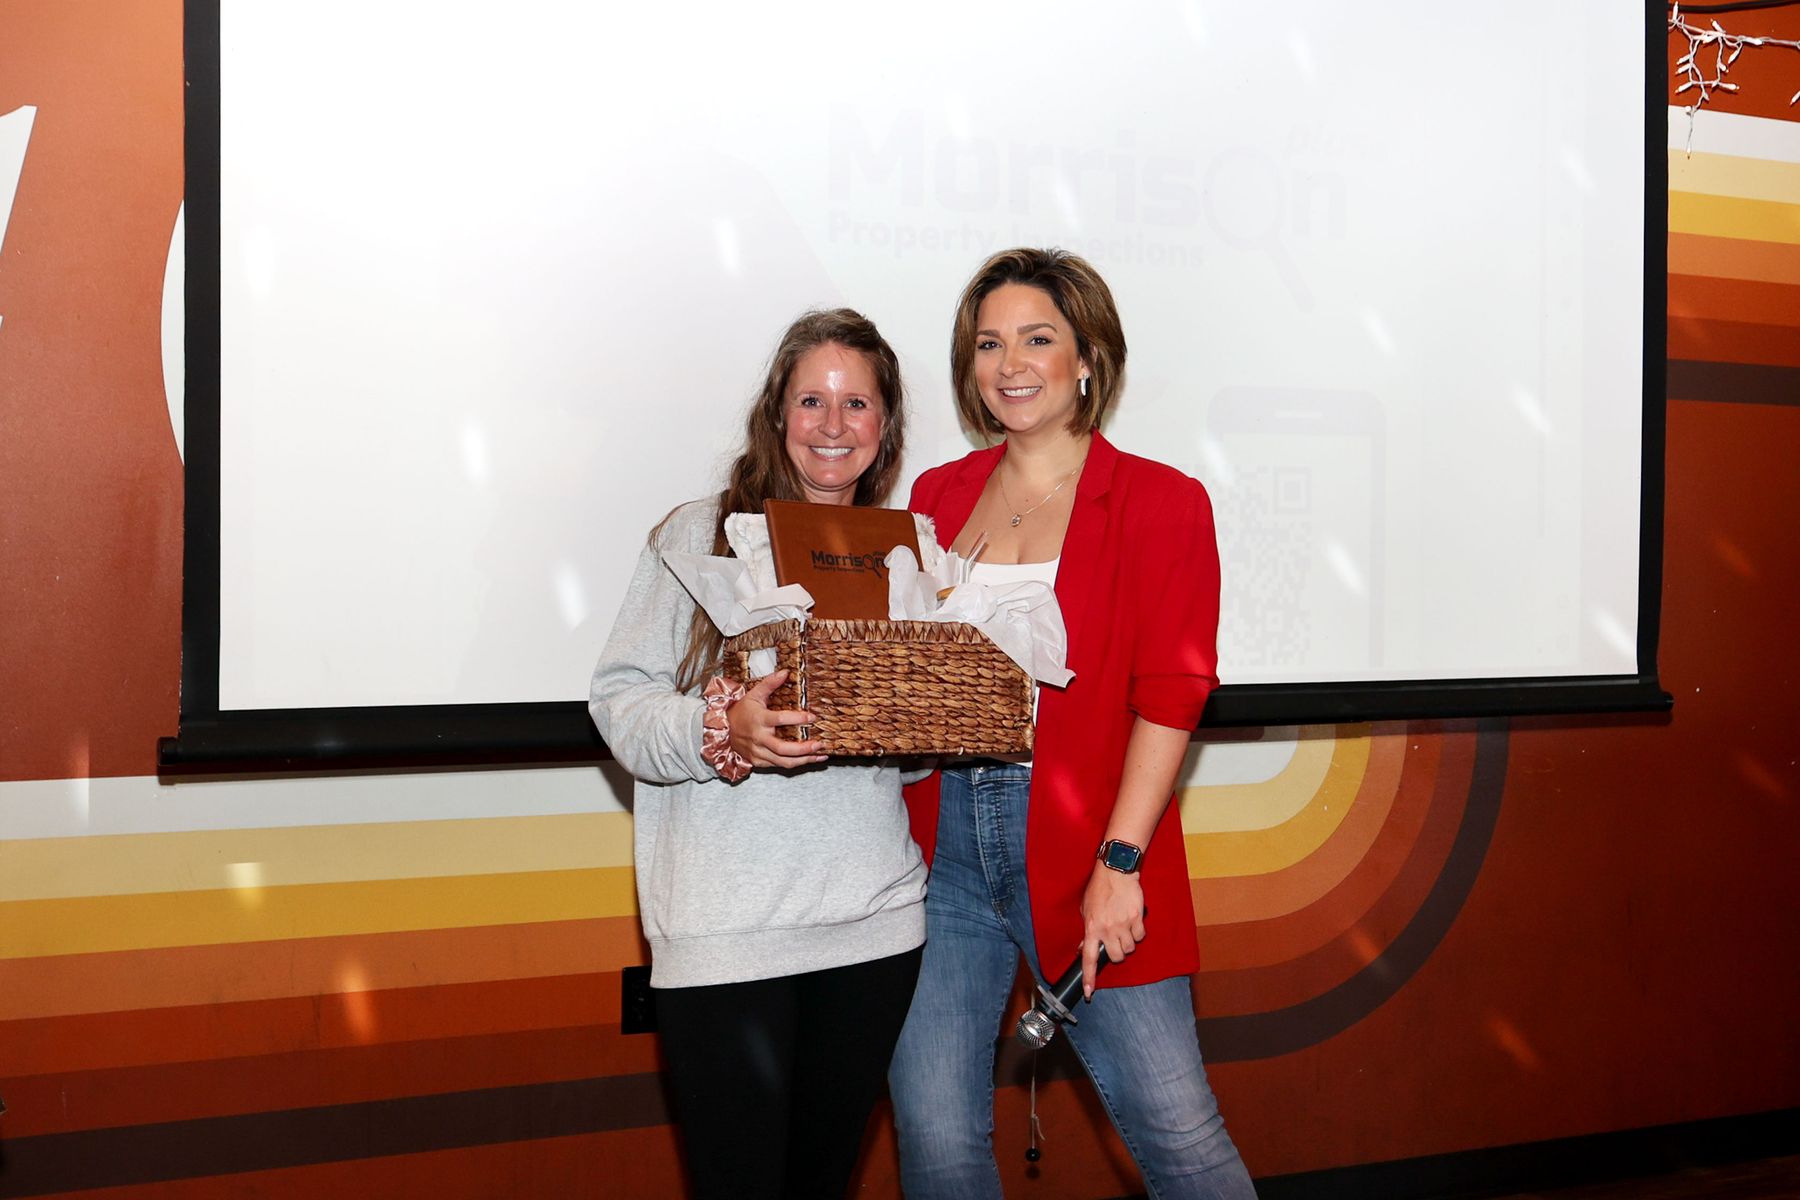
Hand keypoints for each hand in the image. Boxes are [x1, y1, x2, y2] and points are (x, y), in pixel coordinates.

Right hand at [728, 669, 826, 769]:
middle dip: (803, 748)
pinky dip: (796, 764)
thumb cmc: (741, 711)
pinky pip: (779, 765)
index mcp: (759, 719)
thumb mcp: (753, 694)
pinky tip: (809, 759)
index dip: (797, 718)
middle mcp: (759, 738)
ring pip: (783, 761)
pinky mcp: (759, 761)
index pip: (780, 719)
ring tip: (820, 756)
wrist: (723, 730)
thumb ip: (770, 683)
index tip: (812, 717)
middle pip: (782, 748)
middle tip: (819, 744)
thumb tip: (786, 672)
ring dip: (804, 760)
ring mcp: (758, 752)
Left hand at [1079, 862, 1145, 998]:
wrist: (1115, 872)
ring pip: (1129, 948)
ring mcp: (1123, 925)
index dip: (1089, 978)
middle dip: (1116, 953)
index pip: (1089, 959)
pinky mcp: (1136, 919)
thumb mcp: (1085, 910)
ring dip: (1127, 943)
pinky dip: (1138, 933)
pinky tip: (1132, 922)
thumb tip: (1085, 949)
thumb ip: (1087, 931)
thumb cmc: (1098, 889)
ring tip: (1123, 928)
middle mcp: (1107, 930)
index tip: (1088, 993)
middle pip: (1117, 957)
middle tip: (1114, 941)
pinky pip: (1140, 936)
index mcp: (1091, 928)